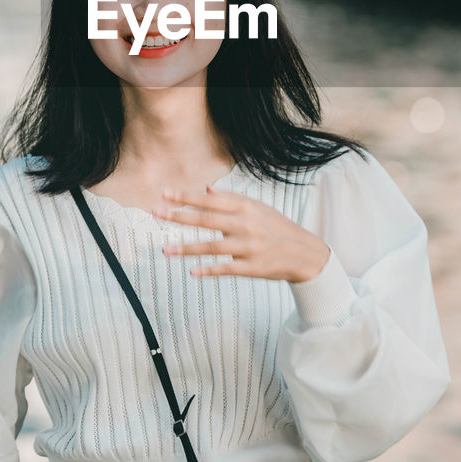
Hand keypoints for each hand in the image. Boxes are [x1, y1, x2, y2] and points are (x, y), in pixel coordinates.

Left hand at [152, 185, 329, 283]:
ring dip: (186, 248)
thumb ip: (232, 199)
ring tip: (165, 249)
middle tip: (156, 213)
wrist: (304, 253)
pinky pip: (226, 269)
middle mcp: (246, 225)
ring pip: (212, 247)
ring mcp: (249, 247)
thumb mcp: (258, 208)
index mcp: (246, 207)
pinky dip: (209, 270)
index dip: (187, 197)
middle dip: (180, 216)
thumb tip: (206, 190)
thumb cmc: (277, 227)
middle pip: (207, 220)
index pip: (211, 201)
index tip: (165, 193)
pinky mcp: (252, 268)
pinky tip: (192, 271)